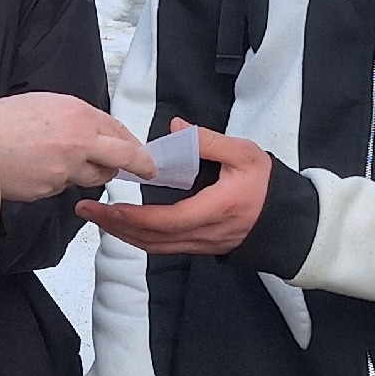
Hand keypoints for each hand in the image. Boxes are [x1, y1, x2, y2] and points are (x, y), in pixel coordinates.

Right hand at [0, 94, 154, 201]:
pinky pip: (64, 188)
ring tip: (69, 164)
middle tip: (148, 170)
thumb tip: (92, 131)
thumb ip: (72, 118)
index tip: (140, 148)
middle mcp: (79, 141)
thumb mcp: (42, 103)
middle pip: (124, 156)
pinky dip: (58, 182)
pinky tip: (38, 170)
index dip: (131, 141)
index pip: (118, 129)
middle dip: (141, 164)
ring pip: (95, 177)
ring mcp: (67, 169)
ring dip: (93, 174)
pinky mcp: (52, 190)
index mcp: (77, 113)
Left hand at [77, 126, 271, 256]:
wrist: (288, 219)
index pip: (167, 221)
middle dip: (116, 226)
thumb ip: (209, 141)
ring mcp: (200, 244)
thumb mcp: (244, 154)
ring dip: (123, 234)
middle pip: (152, 239)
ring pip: (154, 247)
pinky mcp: (199, 247)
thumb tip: (176, 127)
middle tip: (86, 210)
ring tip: (97, 217)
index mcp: (214, 209)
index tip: (110, 206)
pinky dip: (138, 238)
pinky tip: (122, 226)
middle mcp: (204, 233)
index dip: (136, 217)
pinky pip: (162, 248)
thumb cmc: (266, 185)